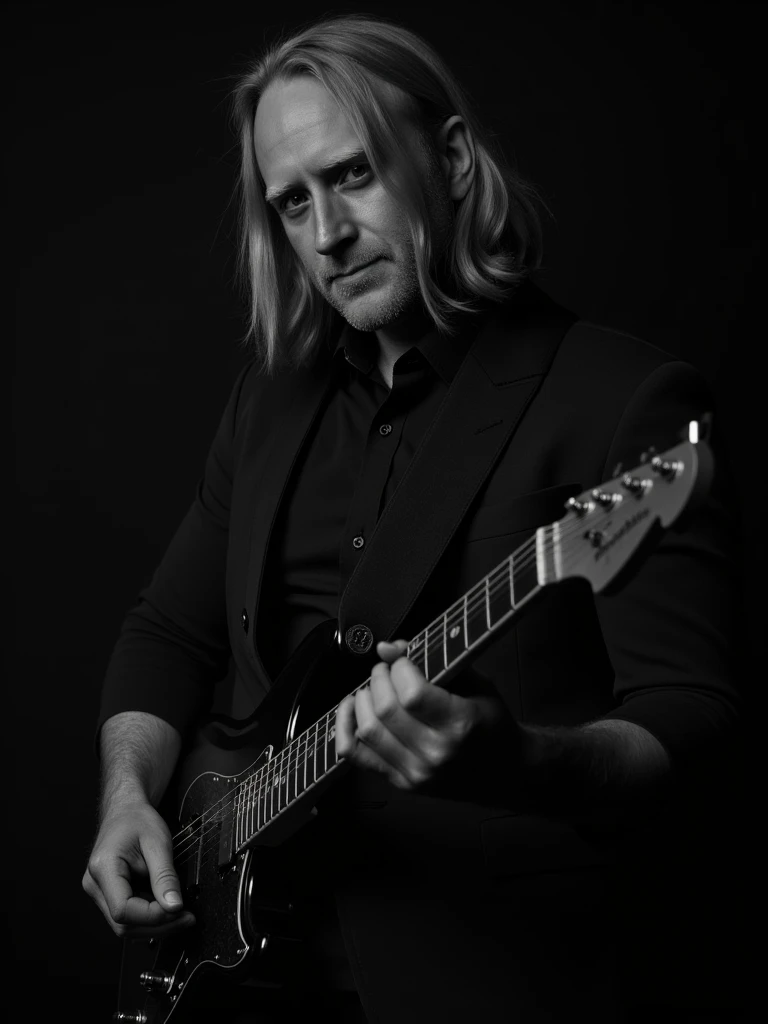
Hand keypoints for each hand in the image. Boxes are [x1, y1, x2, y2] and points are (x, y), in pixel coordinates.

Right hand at [82, 799, 194, 936]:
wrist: (125, 810)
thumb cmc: (138, 820)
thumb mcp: (158, 843)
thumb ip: (165, 877)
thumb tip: (174, 906)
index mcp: (103, 868)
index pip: (123, 910)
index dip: (153, 916)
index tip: (178, 909)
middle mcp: (94, 884)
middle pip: (123, 925)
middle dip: (158, 926)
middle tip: (187, 917)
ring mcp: (98, 891)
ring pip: (125, 926)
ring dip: (155, 925)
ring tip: (181, 913)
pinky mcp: (107, 895)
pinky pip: (128, 916)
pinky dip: (149, 917)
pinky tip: (166, 908)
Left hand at [335, 639, 502, 790]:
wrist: (505, 771)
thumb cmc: (491, 724)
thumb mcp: (476, 684)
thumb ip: (434, 662)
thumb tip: (388, 647)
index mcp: (460, 725)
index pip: (411, 693)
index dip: (400, 668)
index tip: (405, 661)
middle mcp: (436, 753)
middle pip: (385, 709)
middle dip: (379, 678)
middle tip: (387, 670)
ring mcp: (416, 772)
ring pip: (368, 730)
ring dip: (362, 699)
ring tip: (375, 688)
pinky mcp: (401, 782)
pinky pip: (356, 755)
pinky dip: (345, 727)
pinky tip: (351, 708)